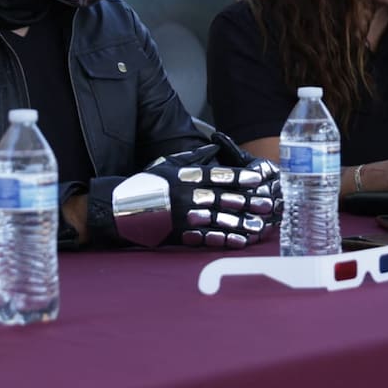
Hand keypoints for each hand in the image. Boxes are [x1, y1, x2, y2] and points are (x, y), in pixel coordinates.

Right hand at [86, 131, 280, 248]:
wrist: (120, 209)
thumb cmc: (146, 185)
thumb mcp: (167, 164)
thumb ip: (192, 157)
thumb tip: (214, 146)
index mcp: (185, 176)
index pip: (217, 175)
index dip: (239, 177)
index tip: (257, 178)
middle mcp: (186, 195)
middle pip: (223, 198)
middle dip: (247, 202)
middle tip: (267, 204)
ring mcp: (183, 216)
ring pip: (219, 219)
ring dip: (242, 223)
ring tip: (259, 226)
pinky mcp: (180, 234)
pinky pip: (207, 237)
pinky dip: (225, 239)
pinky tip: (240, 241)